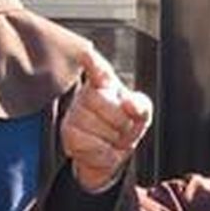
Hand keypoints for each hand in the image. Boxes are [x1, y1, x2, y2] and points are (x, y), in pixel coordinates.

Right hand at [62, 46, 152, 192]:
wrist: (108, 155)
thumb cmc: (124, 127)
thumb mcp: (141, 114)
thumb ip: (141, 105)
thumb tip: (129, 104)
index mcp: (106, 83)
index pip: (98, 69)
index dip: (92, 62)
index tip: (87, 55)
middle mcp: (87, 94)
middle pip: (103, 102)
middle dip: (120, 122)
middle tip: (123, 128)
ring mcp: (75, 112)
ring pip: (97, 126)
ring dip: (112, 139)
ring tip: (112, 139)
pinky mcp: (68, 132)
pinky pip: (90, 143)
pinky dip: (103, 152)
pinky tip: (103, 149)